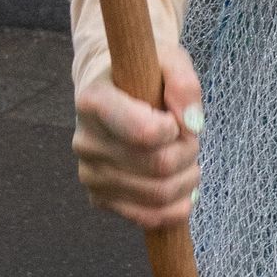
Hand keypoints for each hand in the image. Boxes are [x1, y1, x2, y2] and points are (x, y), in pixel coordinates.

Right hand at [72, 43, 203, 228]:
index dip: (174, 129)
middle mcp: (85, 141)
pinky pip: (146, 217)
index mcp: (93, 101)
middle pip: (159, 166)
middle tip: (190, 138)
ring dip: (187, 179)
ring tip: (187, 159)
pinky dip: (175, 207)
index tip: (176, 116)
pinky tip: (181, 188)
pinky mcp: (99, 198)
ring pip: (158, 194)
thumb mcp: (168, 59)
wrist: (112, 92)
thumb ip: (184, 82)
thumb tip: (192, 125)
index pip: (144, 132)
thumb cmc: (142, 74)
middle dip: (188, 152)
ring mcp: (89, 173)